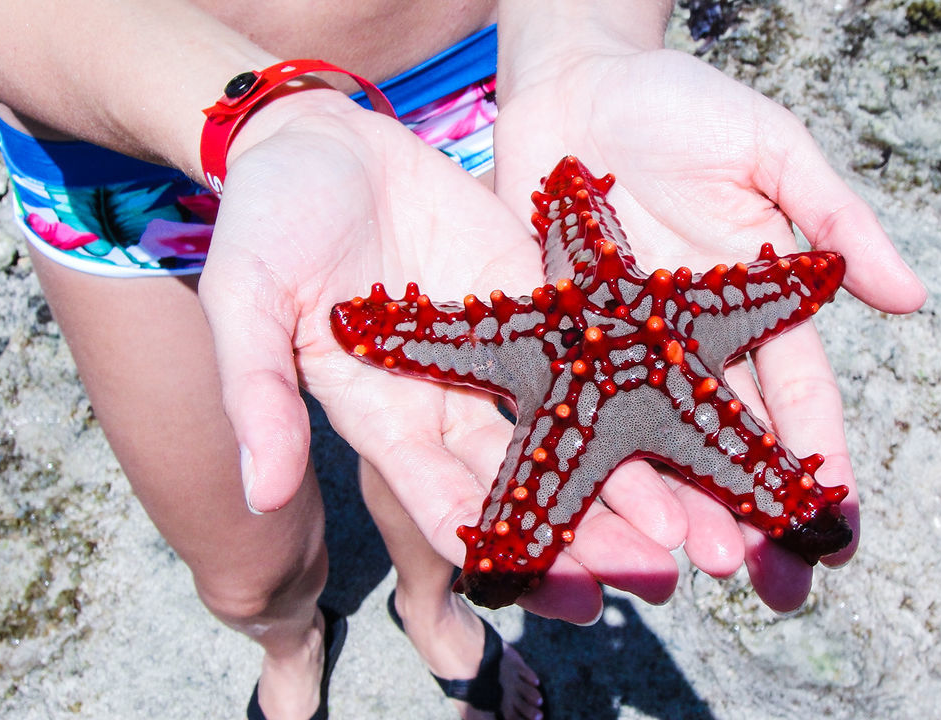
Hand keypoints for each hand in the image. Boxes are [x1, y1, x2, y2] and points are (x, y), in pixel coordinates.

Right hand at [197, 90, 683, 621]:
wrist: (322, 142)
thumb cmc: (268, 219)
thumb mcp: (246, 299)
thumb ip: (258, 392)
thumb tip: (260, 496)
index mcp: (382, 417)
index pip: (444, 501)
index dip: (502, 551)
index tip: (563, 594)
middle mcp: (449, 402)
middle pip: (527, 484)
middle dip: (588, 535)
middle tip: (657, 577)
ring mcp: (500, 354)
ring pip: (574, 433)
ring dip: (630, 481)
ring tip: (694, 526)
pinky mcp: (537, 303)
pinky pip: (595, 354)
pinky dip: (640, 390)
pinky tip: (695, 418)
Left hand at [494, 41, 926, 610]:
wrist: (576, 84)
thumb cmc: (682, 106)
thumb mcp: (770, 150)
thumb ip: (832, 216)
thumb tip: (910, 296)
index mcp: (753, 306)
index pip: (799, 399)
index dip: (822, 461)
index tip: (841, 527)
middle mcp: (693, 343)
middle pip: (732, 443)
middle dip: (756, 514)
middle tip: (777, 584)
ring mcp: (625, 349)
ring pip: (658, 445)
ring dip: (682, 508)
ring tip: (697, 566)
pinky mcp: (559, 339)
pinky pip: (576, 411)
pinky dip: (592, 462)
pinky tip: (604, 512)